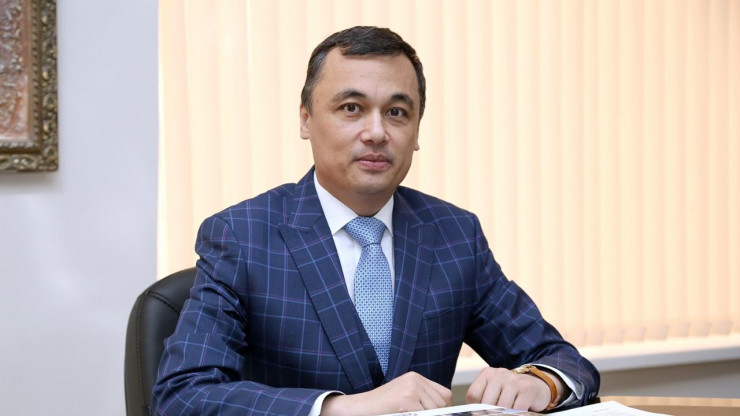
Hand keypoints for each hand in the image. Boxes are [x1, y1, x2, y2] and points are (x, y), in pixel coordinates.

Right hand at [321, 371, 451, 415]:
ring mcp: (411, 388)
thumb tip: (444, 410)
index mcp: (416, 377)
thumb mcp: (405, 398)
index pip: (444, 393)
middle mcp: (415, 379)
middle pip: (442, 402)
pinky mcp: (407, 399)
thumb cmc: (382, 407)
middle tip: (419, 414)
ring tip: (409, 413)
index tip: (437, 414)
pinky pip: (425, 414)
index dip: (443, 408)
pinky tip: (403, 415)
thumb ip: (423, 400)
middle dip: (436, 414)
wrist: (360, 408)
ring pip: (435, 410)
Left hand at [465, 366, 560, 411]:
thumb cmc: (510, 392)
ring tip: (506, 412)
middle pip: (487, 403)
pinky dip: (515, 415)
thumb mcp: (494, 391)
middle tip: (495, 413)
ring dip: (503, 414)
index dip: (476, 408)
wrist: (536, 386)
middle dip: (490, 413)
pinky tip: (516, 412)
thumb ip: (483, 399)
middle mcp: (499, 374)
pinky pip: (516, 410)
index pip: (473, 395)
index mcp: (487, 373)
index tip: (482, 412)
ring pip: (501, 407)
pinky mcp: (527, 389)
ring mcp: (514, 381)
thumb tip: (476, 413)